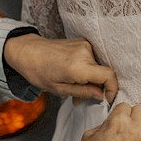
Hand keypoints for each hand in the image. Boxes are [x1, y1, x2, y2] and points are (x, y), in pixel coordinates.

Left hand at [3, 34, 117, 102]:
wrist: (27, 51)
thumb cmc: (38, 72)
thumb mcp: (59, 89)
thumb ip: (83, 93)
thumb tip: (102, 95)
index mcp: (78, 66)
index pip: (109, 76)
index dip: (113, 89)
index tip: (107, 99)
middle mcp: (85, 52)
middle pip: (102, 73)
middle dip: (96, 88)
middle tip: (79, 98)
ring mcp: (85, 45)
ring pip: (97, 67)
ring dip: (90, 79)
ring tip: (73, 86)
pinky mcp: (83, 42)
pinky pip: (92, 59)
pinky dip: (86, 70)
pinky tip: (73, 75)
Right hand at [59, 103, 140, 140]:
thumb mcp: (91, 133)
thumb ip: (107, 123)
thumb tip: (115, 121)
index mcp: (119, 121)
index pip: (125, 105)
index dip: (119, 112)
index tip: (117, 118)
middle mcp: (134, 130)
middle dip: (133, 115)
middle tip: (126, 124)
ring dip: (140, 129)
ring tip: (129, 139)